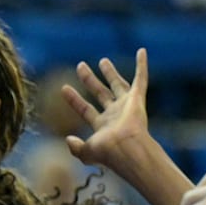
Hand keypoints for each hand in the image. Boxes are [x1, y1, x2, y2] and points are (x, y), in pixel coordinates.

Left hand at [60, 48, 150, 168]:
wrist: (126, 149)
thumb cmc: (108, 153)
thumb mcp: (86, 153)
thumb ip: (76, 148)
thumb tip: (68, 140)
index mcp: (102, 126)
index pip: (85, 109)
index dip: (74, 99)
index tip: (63, 88)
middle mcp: (115, 115)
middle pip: (100, 93)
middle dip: (90, 80)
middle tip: (80, 66)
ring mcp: (127, 106)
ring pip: (117, 85)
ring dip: (110, 72)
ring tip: (102, 60)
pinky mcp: (138, 99)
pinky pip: (141, 78)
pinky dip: (142, 64)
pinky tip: (141, 51)